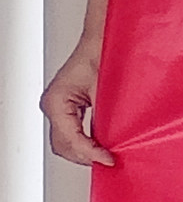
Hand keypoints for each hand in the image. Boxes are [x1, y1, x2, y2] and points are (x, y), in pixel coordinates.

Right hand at [41, 38, 108, 168]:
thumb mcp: (106, 92)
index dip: (90, 153)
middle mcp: (52, 106)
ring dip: (83, 151)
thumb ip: (104, 119)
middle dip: (84, 156)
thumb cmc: (103, 57)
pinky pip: (69, 131)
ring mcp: (55, 107)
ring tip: (104, 155)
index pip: (71, 138)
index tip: (107, 159)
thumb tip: (112, 142)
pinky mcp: (64, 107)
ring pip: (63, 142)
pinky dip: (83, 141)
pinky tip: (99, 144)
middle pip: (62, 145)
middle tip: (108, 160)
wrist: (103, 42)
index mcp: (57, 102)